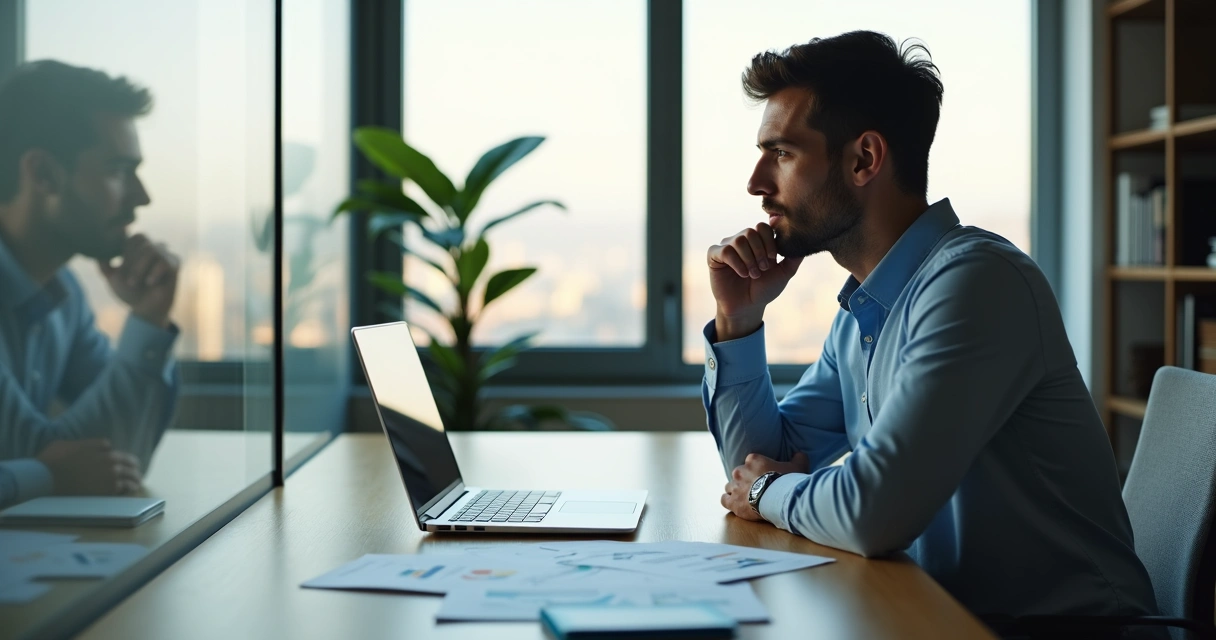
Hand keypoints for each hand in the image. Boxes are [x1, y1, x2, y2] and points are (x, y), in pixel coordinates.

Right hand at [37, 439, 142, 495]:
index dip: (110, 453)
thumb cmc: (49, 462)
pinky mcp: (109, 487)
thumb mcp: (61, 445)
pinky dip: (129, 488)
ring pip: (130, 474)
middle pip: (127, 460)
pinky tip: (131, 490)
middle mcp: (108, 457)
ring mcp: (111, 472)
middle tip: (135, 470)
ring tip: (137, 482)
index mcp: (97, 446)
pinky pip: (126, 486)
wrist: (48, 479)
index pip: (109, 447)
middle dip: (131, 465)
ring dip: (134, 477)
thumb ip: (76, 444)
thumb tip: (79, 446)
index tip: (113, 459)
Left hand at [98, 234, 179, 328]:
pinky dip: (154, 273)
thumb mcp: (111, 276)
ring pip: (151, 250)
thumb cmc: (129, 292)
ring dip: (139, 268)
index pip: (132, 237)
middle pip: (141, 241)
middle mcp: (152, 248)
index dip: (124, 249)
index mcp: (138, 248)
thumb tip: (97, 249)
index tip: (119, 265)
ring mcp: (164, 254)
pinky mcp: (174, 264)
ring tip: (134, 283)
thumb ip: (103, 262)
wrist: (146, 308)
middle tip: (128, 280)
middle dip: (131, 261)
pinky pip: (163, 262)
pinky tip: (149, 283)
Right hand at [707, 224, 802, 340]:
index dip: (770, 242)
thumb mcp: (784, 273)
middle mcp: (742, 240)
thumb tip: (805, 242)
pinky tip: (743, 274)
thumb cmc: (765, 289)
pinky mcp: (714, 256)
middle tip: (763, 269)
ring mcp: (727, 247)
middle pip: (751, 231)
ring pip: (738, 240)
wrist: (748, 307)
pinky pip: (725, 251)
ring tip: (753, 274)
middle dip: (760, 251)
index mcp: (757, 241)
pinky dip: (737, 263)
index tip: (774, 259)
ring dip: (749, 259)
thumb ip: (794, 258)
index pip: (764, 227)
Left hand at [721, 451, 809, 521]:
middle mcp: (740, 471)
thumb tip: (800, 454)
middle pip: (738, 474)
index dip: (756, 470)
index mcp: (753, 460)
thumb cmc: (787, 481)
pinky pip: (724, 500)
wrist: (780, 498)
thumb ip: (798, 458)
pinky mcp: (733, 502)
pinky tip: (736, 505)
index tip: (763, 477)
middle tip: (755, 488)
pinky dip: (729, 502)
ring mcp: (735, 486)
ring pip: (729, 486)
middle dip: (745, 480)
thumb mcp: (798, 466)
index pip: (750, 462)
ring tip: (746, 498)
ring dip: (736, 491)